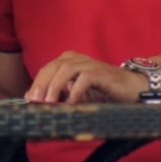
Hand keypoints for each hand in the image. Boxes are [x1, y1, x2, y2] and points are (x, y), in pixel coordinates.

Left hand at [25, 51, 144, 103]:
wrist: (131, 88)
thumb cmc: (101, 92)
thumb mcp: (75, 94)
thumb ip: (57, 94)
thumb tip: (30, 98)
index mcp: (66, 61)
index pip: (45, 70)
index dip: (36, 84)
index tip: (28, 100)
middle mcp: (74, 58)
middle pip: (51, 68)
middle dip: (41, 86)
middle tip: (36, 102)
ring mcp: (87, 63)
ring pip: (65, 70)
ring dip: (55, 87)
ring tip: (49, 103)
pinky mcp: (100, 72)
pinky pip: (84, 78)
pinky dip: (75, 91)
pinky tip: (71, 103)